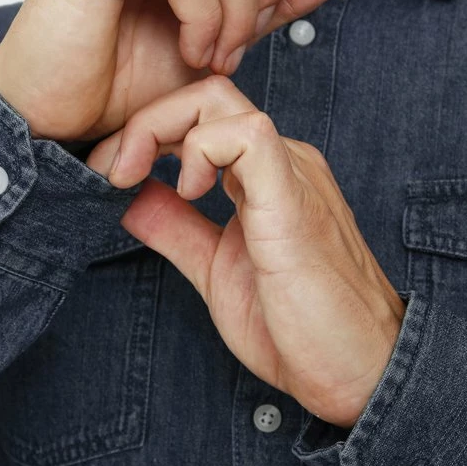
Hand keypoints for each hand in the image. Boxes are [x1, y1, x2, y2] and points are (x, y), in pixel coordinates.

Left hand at [85, 76, 405, 428]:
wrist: (358, 369)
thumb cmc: (300, 329)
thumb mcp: (216, 271)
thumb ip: (177, 230)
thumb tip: (132, 198)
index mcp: (263, 178)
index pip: (201, 119)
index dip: (146, 134)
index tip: (108, 174)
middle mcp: (281, 164)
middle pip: (205, 96)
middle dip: (143, 122)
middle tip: (110, 169)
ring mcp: (291, 175)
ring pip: (220, 101)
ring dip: (160, 127)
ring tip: (134, 176)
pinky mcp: (294, 200)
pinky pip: (250, 135)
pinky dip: (201, 148)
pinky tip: (188, 191)